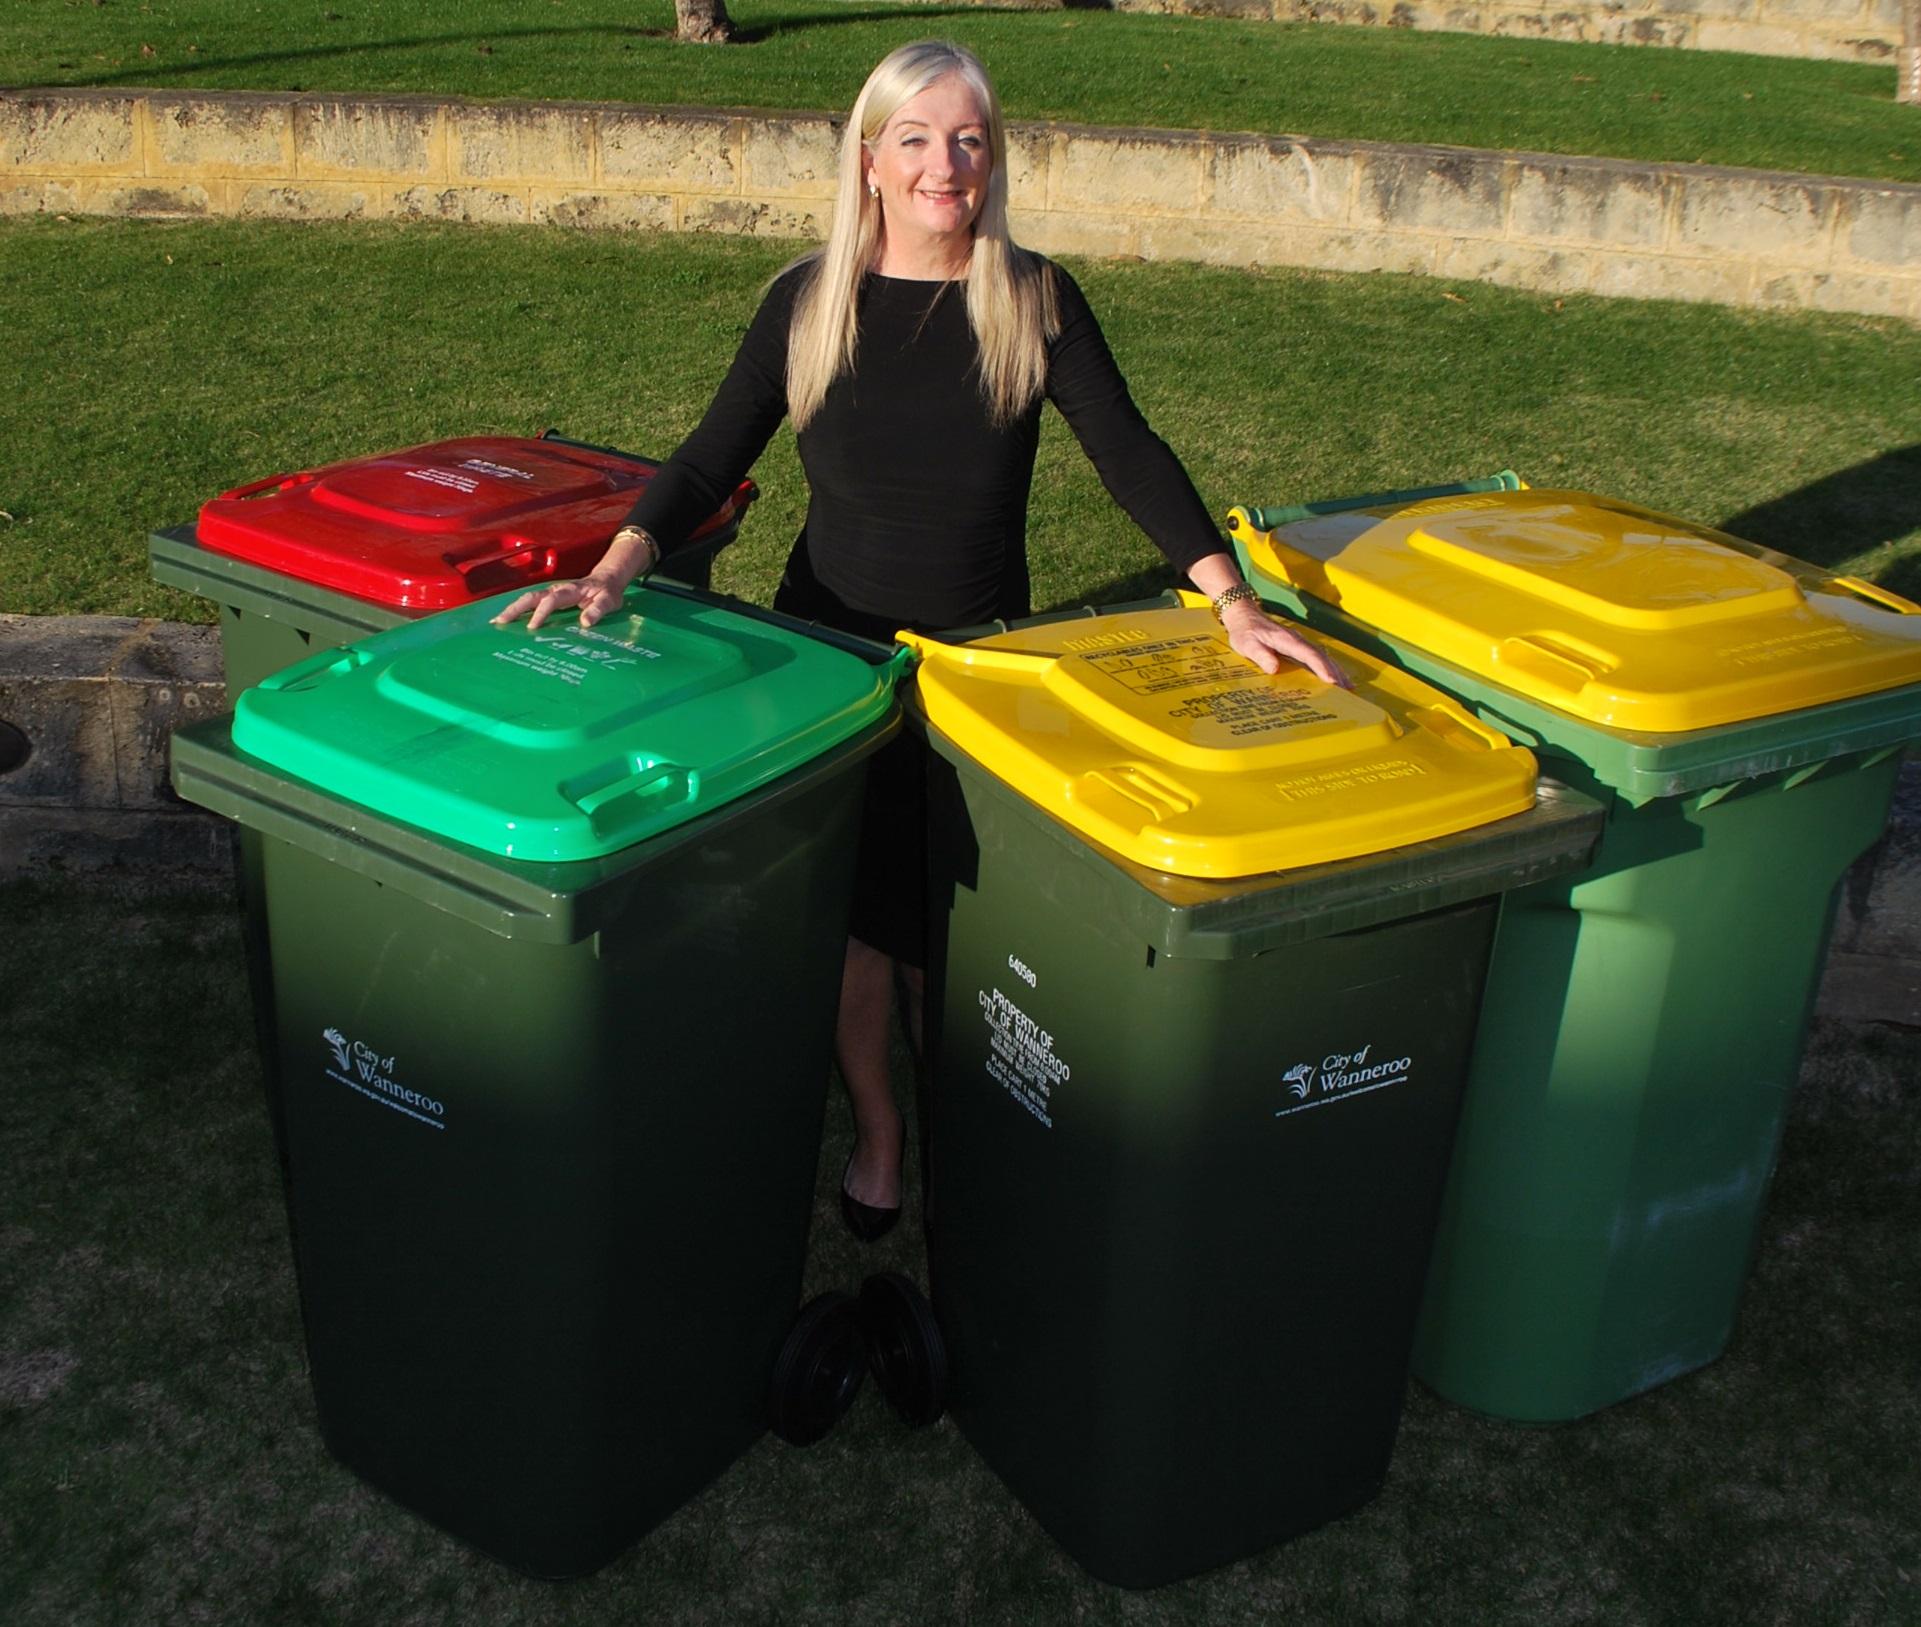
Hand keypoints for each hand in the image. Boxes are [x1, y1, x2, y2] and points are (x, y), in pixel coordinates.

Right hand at [491, 573, 626, 631]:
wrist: (606, 580)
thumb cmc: (607, 592)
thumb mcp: (609, 601)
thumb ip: (598, 610)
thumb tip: (585, 622)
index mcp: (570, 590)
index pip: (551, 601)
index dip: (541, 613)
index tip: (532, 628)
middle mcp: (557, 590)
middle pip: (531, 597)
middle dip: (515, 609)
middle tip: (500, 622)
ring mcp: (551, 593)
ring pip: (527, 599)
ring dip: (512, 609)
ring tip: (496, 622)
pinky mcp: (549, 597)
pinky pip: (531, 602)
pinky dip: (517, 610)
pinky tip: (507, 620)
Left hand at [1220, 598, 1351, 689]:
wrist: (1244, 616)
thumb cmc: (1244, 632)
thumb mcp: (1247, 644)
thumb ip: (1260, 655)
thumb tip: (1274, 668)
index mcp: (1287, 640)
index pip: (1309, 654)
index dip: (1321, 668)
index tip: (1331, 681)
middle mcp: (1298, 640)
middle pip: (1322, 656)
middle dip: (1335, 672)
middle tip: (1347, 690)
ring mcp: (1299, 643)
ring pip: (1322, 657)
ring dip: (1336, 670)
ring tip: (1348, 687)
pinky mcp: (1298, 648)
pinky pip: (1316, 658)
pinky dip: (1328, 668)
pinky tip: (1335, 678)